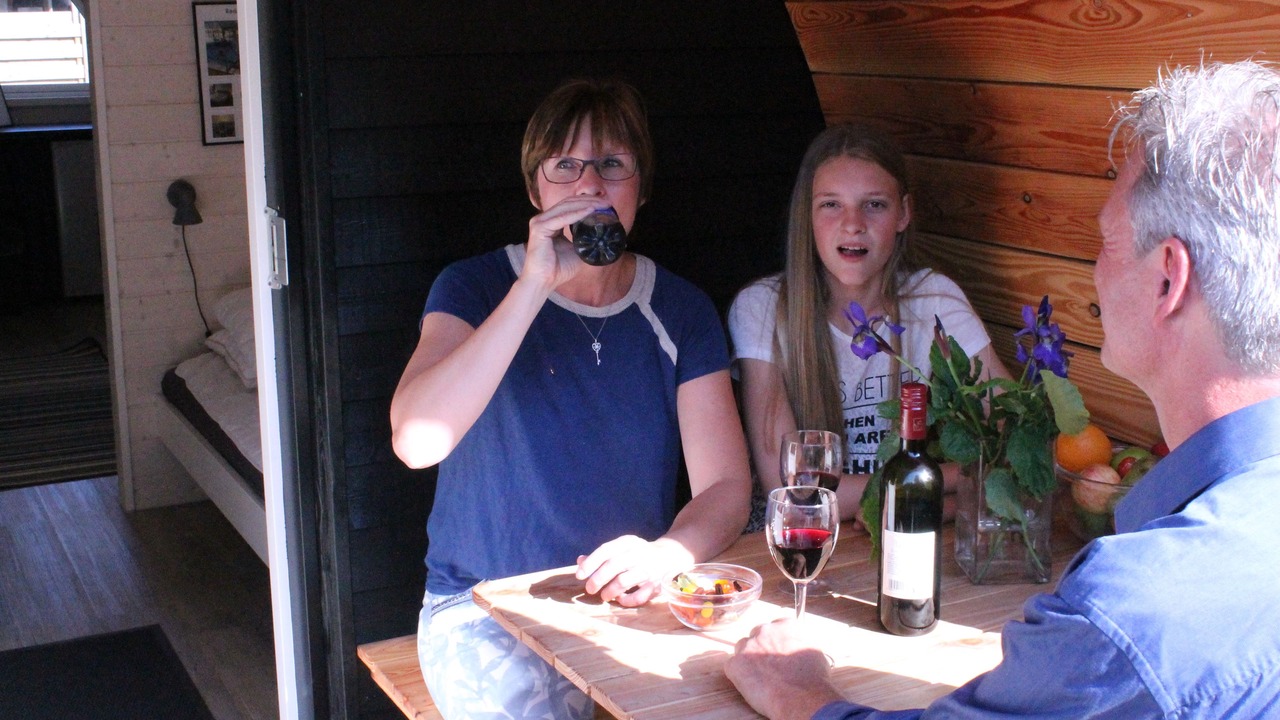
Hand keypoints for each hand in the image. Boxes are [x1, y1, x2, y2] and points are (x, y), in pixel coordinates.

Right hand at [523, 196, 605, 290]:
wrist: (544, 282)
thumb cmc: (558, 270)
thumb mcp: (578, 251)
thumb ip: (586, 240)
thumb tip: (603, 235)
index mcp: (551, 222)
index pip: (570, 206)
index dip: (588, 203)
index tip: (606, 205)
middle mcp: (544, 219)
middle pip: (568, 203)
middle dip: (589, 201)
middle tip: (607, 203)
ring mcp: (540, 222)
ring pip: (566, 207)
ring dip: (586, 204)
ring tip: (602, 205)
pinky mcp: (539, 228)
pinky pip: (562, 218)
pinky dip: (577, 213)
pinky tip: (591, 211)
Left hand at [575, 535, 682, 606]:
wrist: (671, 556)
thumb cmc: (638, 554)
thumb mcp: (622, 548)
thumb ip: (602, 555)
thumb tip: (580, 561)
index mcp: (628, 542)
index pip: (606, 550)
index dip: (590, 563)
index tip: (579, 575)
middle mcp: (638, 553)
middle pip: (613, 566)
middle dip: (597, 579)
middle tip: (590, 589)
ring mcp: (648, 569)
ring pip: (623, 581)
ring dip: (610, 591)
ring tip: (604, 595)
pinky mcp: (656, 585)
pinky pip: (638, 597)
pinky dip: (626, 600)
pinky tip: (620, 599)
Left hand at [725, 619, 844, 719]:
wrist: (800, 697)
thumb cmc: (812, 679)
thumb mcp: (815, 651)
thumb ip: (800, 643)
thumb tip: (797, 646)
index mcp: (784, 625)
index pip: (777, 626)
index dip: (778, 640)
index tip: (780, 650)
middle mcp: (764, 630)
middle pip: (757, 635)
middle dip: (762, 648)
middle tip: (769, 667)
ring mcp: (748, 646)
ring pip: (743, 649)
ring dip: (749, 660)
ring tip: (761, 678)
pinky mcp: (735, 664)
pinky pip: (732, 667)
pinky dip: (739, 676)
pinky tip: (752, 686)